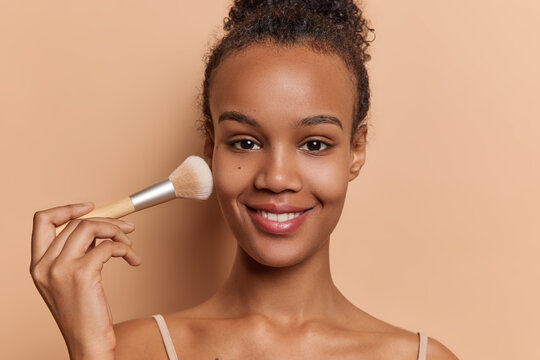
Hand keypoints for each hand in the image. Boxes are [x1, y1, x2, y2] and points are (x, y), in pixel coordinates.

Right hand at [30, 203, 141, 359]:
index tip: (91, 207)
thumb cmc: (85, 313)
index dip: (67, 208)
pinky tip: (134, 259)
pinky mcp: (82, 274)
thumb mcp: (72, 280)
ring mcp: (61, 269)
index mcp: (38, 264)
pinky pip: (109, 246)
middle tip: (127, 229)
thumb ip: (77, 253)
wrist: (87, 342)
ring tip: (131, 244)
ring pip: (90, 226)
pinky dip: (126, 248)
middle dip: (107, 220)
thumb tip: (98, 229)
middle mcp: (44, 264)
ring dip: (117, 231)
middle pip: (75, 221)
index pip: (42, 220)